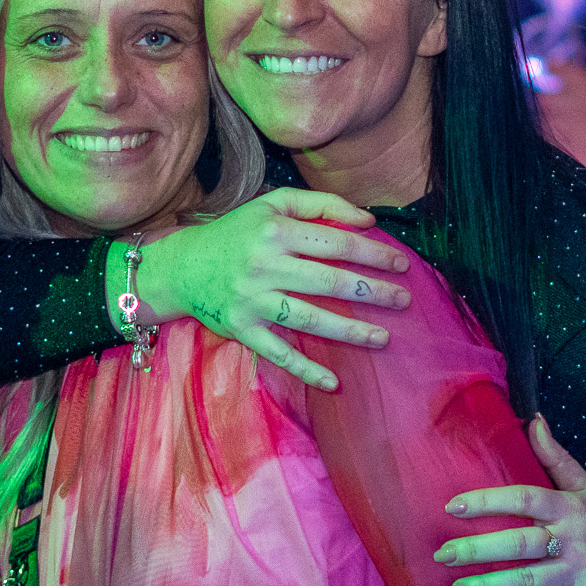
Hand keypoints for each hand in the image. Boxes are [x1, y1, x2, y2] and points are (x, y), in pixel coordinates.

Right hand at [130, 189, 412, 391]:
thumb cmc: (238, 233)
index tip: (401, 264)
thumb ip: (321, 205)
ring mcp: (252, 300)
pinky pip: (278, 353)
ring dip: (350, 331)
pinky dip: (305, 370)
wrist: (182, 266)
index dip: (372, 254)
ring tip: (382, 338)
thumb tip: (368, 220)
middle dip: (372, 292)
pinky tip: (334, 382)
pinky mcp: (241, 329)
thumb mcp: (273, 204)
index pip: (335, 243)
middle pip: (328, 281)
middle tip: (403, 300)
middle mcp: (263, 264)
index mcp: (275, 229)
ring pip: (309, 318)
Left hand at [437, 416, 585, 585]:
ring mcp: (579, 574)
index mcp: (571, 508)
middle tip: (443, 555)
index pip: (524, 498)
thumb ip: (557, 458)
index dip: (488, 501)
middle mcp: (574, 539)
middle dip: (478, 550)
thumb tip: (534, 420)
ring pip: (526, 582)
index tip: (452, 507)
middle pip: (519, 544)